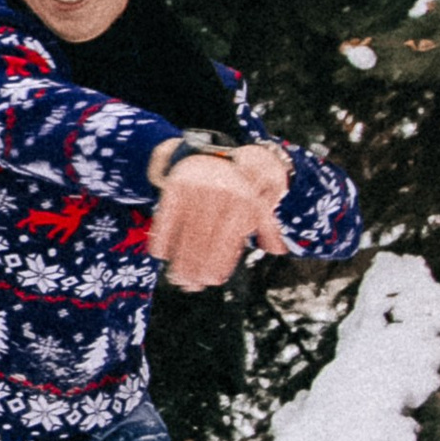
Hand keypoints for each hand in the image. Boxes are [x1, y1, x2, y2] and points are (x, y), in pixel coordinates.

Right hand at [147, 140, 289, 289]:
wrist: (207, 154)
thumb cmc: (234, 187)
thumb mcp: (254, 201)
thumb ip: (267, 226)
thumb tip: (279, 251)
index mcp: (244, 201)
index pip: (230, 241)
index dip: (220, 263)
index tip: (212, 281)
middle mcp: (221, 195)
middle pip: (206, 241)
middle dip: (197, 267)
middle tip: (190, 285)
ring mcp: (197, 190)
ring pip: (186, 233)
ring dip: (179, 259)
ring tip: (176, 277)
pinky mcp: (176, 186)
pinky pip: (166, 217)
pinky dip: (162, 237)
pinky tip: (160, 254)